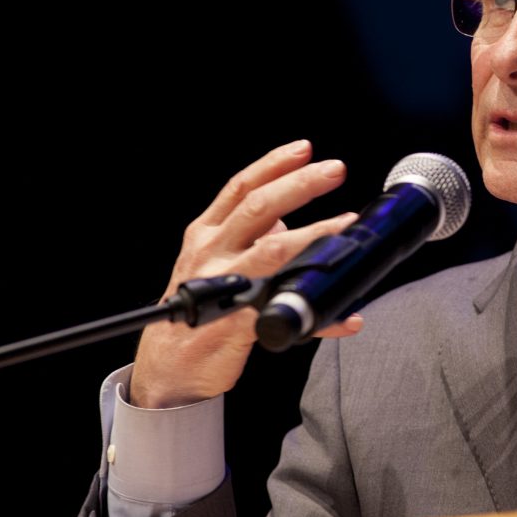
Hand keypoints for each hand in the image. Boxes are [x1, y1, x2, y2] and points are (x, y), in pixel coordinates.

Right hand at [130, 140, 361, 407]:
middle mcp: (212, 253)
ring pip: (273, 251)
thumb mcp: (211, 262)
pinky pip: (285, 310)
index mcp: (207, 234)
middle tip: (335, 170)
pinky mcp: (236, 324)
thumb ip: (248, 238)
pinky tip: (347, 315)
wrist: (168, 367)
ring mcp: (224, 286)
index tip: (304, 149)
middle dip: (299, 185)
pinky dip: (322, 317)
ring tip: (347, 225)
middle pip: (259, 208)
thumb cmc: (196, 311)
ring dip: (315, 235)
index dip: (273, 164)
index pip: (241, 187)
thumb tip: (290, 221)